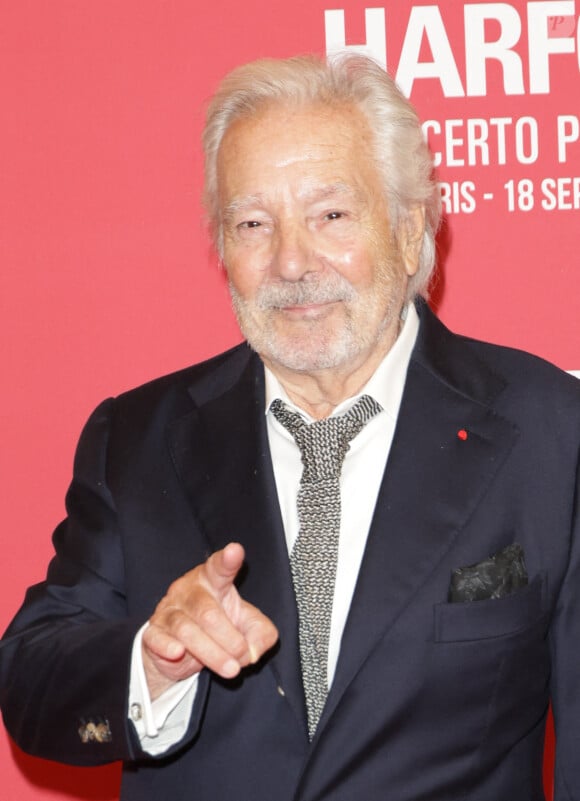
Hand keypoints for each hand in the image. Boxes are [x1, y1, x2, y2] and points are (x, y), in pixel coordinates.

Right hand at [141, 542, 278, 698]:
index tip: (236, 551)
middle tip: (243, 656)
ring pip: (186, 629)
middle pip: (207, 612)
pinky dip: (168, 647)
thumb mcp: (247, 627)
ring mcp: (168, 609)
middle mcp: (188, 590)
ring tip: (231, 669)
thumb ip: (261, 634)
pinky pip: (157, 639)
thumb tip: (254, 651)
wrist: (180, 650)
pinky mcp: (152, 632)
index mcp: (212, 580)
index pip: (219, 567)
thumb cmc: (219, 626)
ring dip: (212, 653)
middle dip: (229, 639)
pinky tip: (179, 653)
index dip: (228, 560)